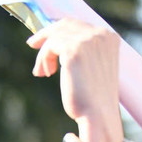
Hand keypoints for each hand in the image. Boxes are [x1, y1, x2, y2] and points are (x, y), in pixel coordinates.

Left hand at [26, 19, 121, 141]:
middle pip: (65, 25)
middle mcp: (101, 35)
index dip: (59, 30)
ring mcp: (88, 40)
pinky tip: (45, 73)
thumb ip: (82, 52)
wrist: (98, 117)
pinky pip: (50, 46)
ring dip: (44, 54)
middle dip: (47, 34)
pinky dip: (43, 58)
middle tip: (32, 44)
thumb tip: (57, 43)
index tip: (44, 38)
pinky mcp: (74, 50)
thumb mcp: (92, 69)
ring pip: (55, 36)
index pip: (78, 25)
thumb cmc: (93, 100)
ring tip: (41, 73)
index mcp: (109, 38)